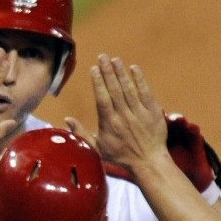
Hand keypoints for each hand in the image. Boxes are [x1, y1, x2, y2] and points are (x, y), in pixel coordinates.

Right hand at [90, 54, 167, 171]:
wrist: (148, 163)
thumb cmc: (121, 157)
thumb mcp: (97, 149)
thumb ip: (81, 133)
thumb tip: (67, 119)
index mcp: (109, 124)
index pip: (102, 99)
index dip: (98, 82)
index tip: (93, 69)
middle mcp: (124, 117)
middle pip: (114, 90)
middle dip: (108, 72)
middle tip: (103, 57)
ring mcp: (139, 114)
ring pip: (129, 89)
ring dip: (121, 73)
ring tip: (115, 59)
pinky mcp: (153, 112)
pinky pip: (145, 93)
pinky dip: (140, 80)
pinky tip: (134, 69)